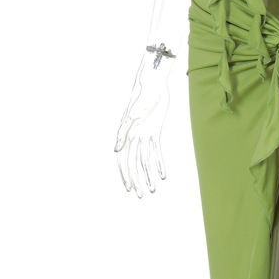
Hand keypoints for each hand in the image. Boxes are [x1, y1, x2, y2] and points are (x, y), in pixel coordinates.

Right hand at [115, 48, 172, 197]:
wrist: (153, 84)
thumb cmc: (141, 95)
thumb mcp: (132, 114)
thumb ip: (123, 132)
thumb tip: (115, 150)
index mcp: (125, 135)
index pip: (123, 160)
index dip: (126, 174)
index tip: (130, 188)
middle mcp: (133, 137)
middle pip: (135, 163)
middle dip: (138, 179)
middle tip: (144, 195)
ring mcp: (144, 135)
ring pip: (146, 160)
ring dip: (149, 174)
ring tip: (154, 189)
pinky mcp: (154, 132)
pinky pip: (156, 151)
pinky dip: (159, 163)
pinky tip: (163, 175)